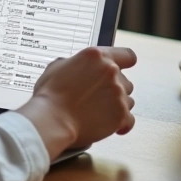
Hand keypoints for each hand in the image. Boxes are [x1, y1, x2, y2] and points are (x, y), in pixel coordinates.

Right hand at [16, 46, 136, 159]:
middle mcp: (111, 71)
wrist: (53, 119)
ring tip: (99, 112)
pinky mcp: (121, 114)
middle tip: (98, 96)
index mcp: (96, 56)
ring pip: (128, 100)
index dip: (124, 63)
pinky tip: (111, 126)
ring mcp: (118, 93)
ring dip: (117, 105)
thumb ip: (76, 63)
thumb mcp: (58, 66)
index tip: (121, 69)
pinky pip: (129, 120)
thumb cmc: (51, 93)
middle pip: (125, 80)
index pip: (127, 55)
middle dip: (114, 88)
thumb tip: (80, 68)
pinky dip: (121, 123)